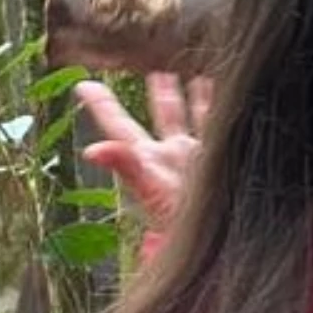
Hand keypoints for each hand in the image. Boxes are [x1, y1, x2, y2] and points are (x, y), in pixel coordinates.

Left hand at [74, 72, 212, 232]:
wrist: (223, 239)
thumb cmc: (185, 223)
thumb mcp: (152, 191)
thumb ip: (126, 165)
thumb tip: (92, 150)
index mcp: (148, 160)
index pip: (119, 126)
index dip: (101, 105)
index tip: (83, 85)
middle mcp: (171, 155)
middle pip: (162, 117)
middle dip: (159, 94)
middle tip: (155, 74)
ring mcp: (198, 157)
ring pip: (194, 119)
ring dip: (192, 97)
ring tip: (192, 76)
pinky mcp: (223, 157)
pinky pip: (220, 125)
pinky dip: (222, 106)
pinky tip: (229, 94)